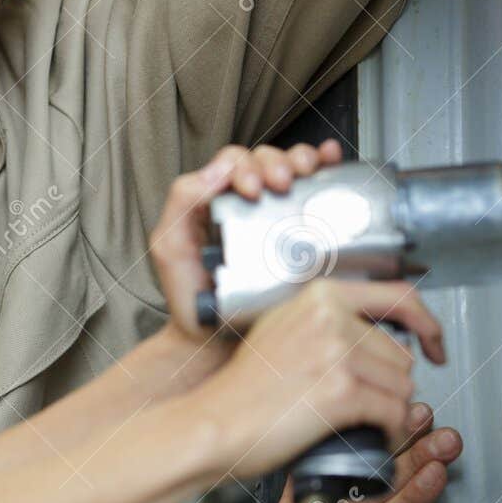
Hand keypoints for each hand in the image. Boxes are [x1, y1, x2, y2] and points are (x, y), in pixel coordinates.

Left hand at [148, 140, 344, 338]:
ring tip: (306, 172)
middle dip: (275, 163)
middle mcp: (247, 203)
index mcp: (216, 200)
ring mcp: (277, 216)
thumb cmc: (193, 298)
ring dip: (302, 160)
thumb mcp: (169, 246)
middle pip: (266, 160)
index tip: (251, 189)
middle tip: (279, 184)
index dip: (244, 166)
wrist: (219, 343)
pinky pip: (317, 190)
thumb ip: (181, 204)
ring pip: (293, 169)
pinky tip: (332, 159)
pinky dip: (328, 166)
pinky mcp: (304, 234)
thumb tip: (214, 171)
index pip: (233, 163)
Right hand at [195, 279, 446, 480]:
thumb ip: (321, 320)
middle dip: (391, 383)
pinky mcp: (343, 391)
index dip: (428, 324)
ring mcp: (337, 352)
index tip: (435, 342)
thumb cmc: (240, 389)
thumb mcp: (278, 330)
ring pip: (403, 386)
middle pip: (401, 354)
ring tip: (356, 419)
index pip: (399, 297)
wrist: (214, 423)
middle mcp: (329, 317)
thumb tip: (368, 332)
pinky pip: (394, 414)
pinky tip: (367, 434)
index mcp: (317, 296)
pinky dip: (388, 431)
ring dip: (388, 409)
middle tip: (365, 401)